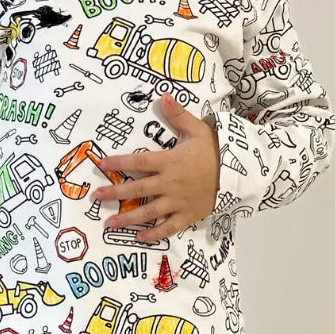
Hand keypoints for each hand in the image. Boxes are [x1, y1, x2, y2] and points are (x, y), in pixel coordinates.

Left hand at [93, 94, 219, 242]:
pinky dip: (154, 234)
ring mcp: (178, 202)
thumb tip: (163, 96)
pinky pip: (168, 227)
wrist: (238, 173)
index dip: (120, 163)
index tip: (102, 164)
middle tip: (96, 196)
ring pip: (148, 211)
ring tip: (110, 222)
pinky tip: (139, 237)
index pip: (139, 162)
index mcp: (169, 162)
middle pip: (137, 189)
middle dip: (115, 193)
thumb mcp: (197, 129)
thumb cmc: (214, 150)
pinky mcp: (188, 215)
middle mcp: (170, 183)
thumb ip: (178, 115)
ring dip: (128, 218)